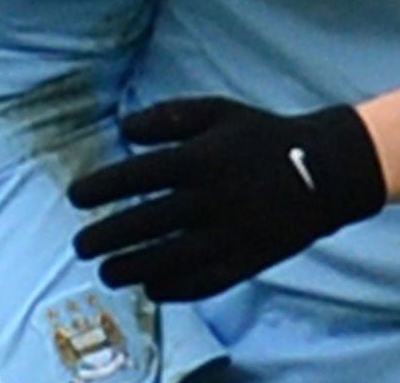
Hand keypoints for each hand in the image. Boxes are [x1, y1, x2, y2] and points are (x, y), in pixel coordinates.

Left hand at [67, 97, 385, 301]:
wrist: (323, 171)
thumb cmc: (261, 136)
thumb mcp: (218, 111)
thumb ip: (168, 117)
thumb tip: (122, 128)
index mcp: (200, 158)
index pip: (135, 176)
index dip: (99, 187)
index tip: (75, 197)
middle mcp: (209, 199)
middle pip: (142, 224)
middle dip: (102, 237)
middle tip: (80, 245)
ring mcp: (226, 235)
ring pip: (164, 260)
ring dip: (128, 268)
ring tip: (107, 271)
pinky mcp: (244, 262)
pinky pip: (198, 284)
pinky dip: (170, 288)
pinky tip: (150, 286)